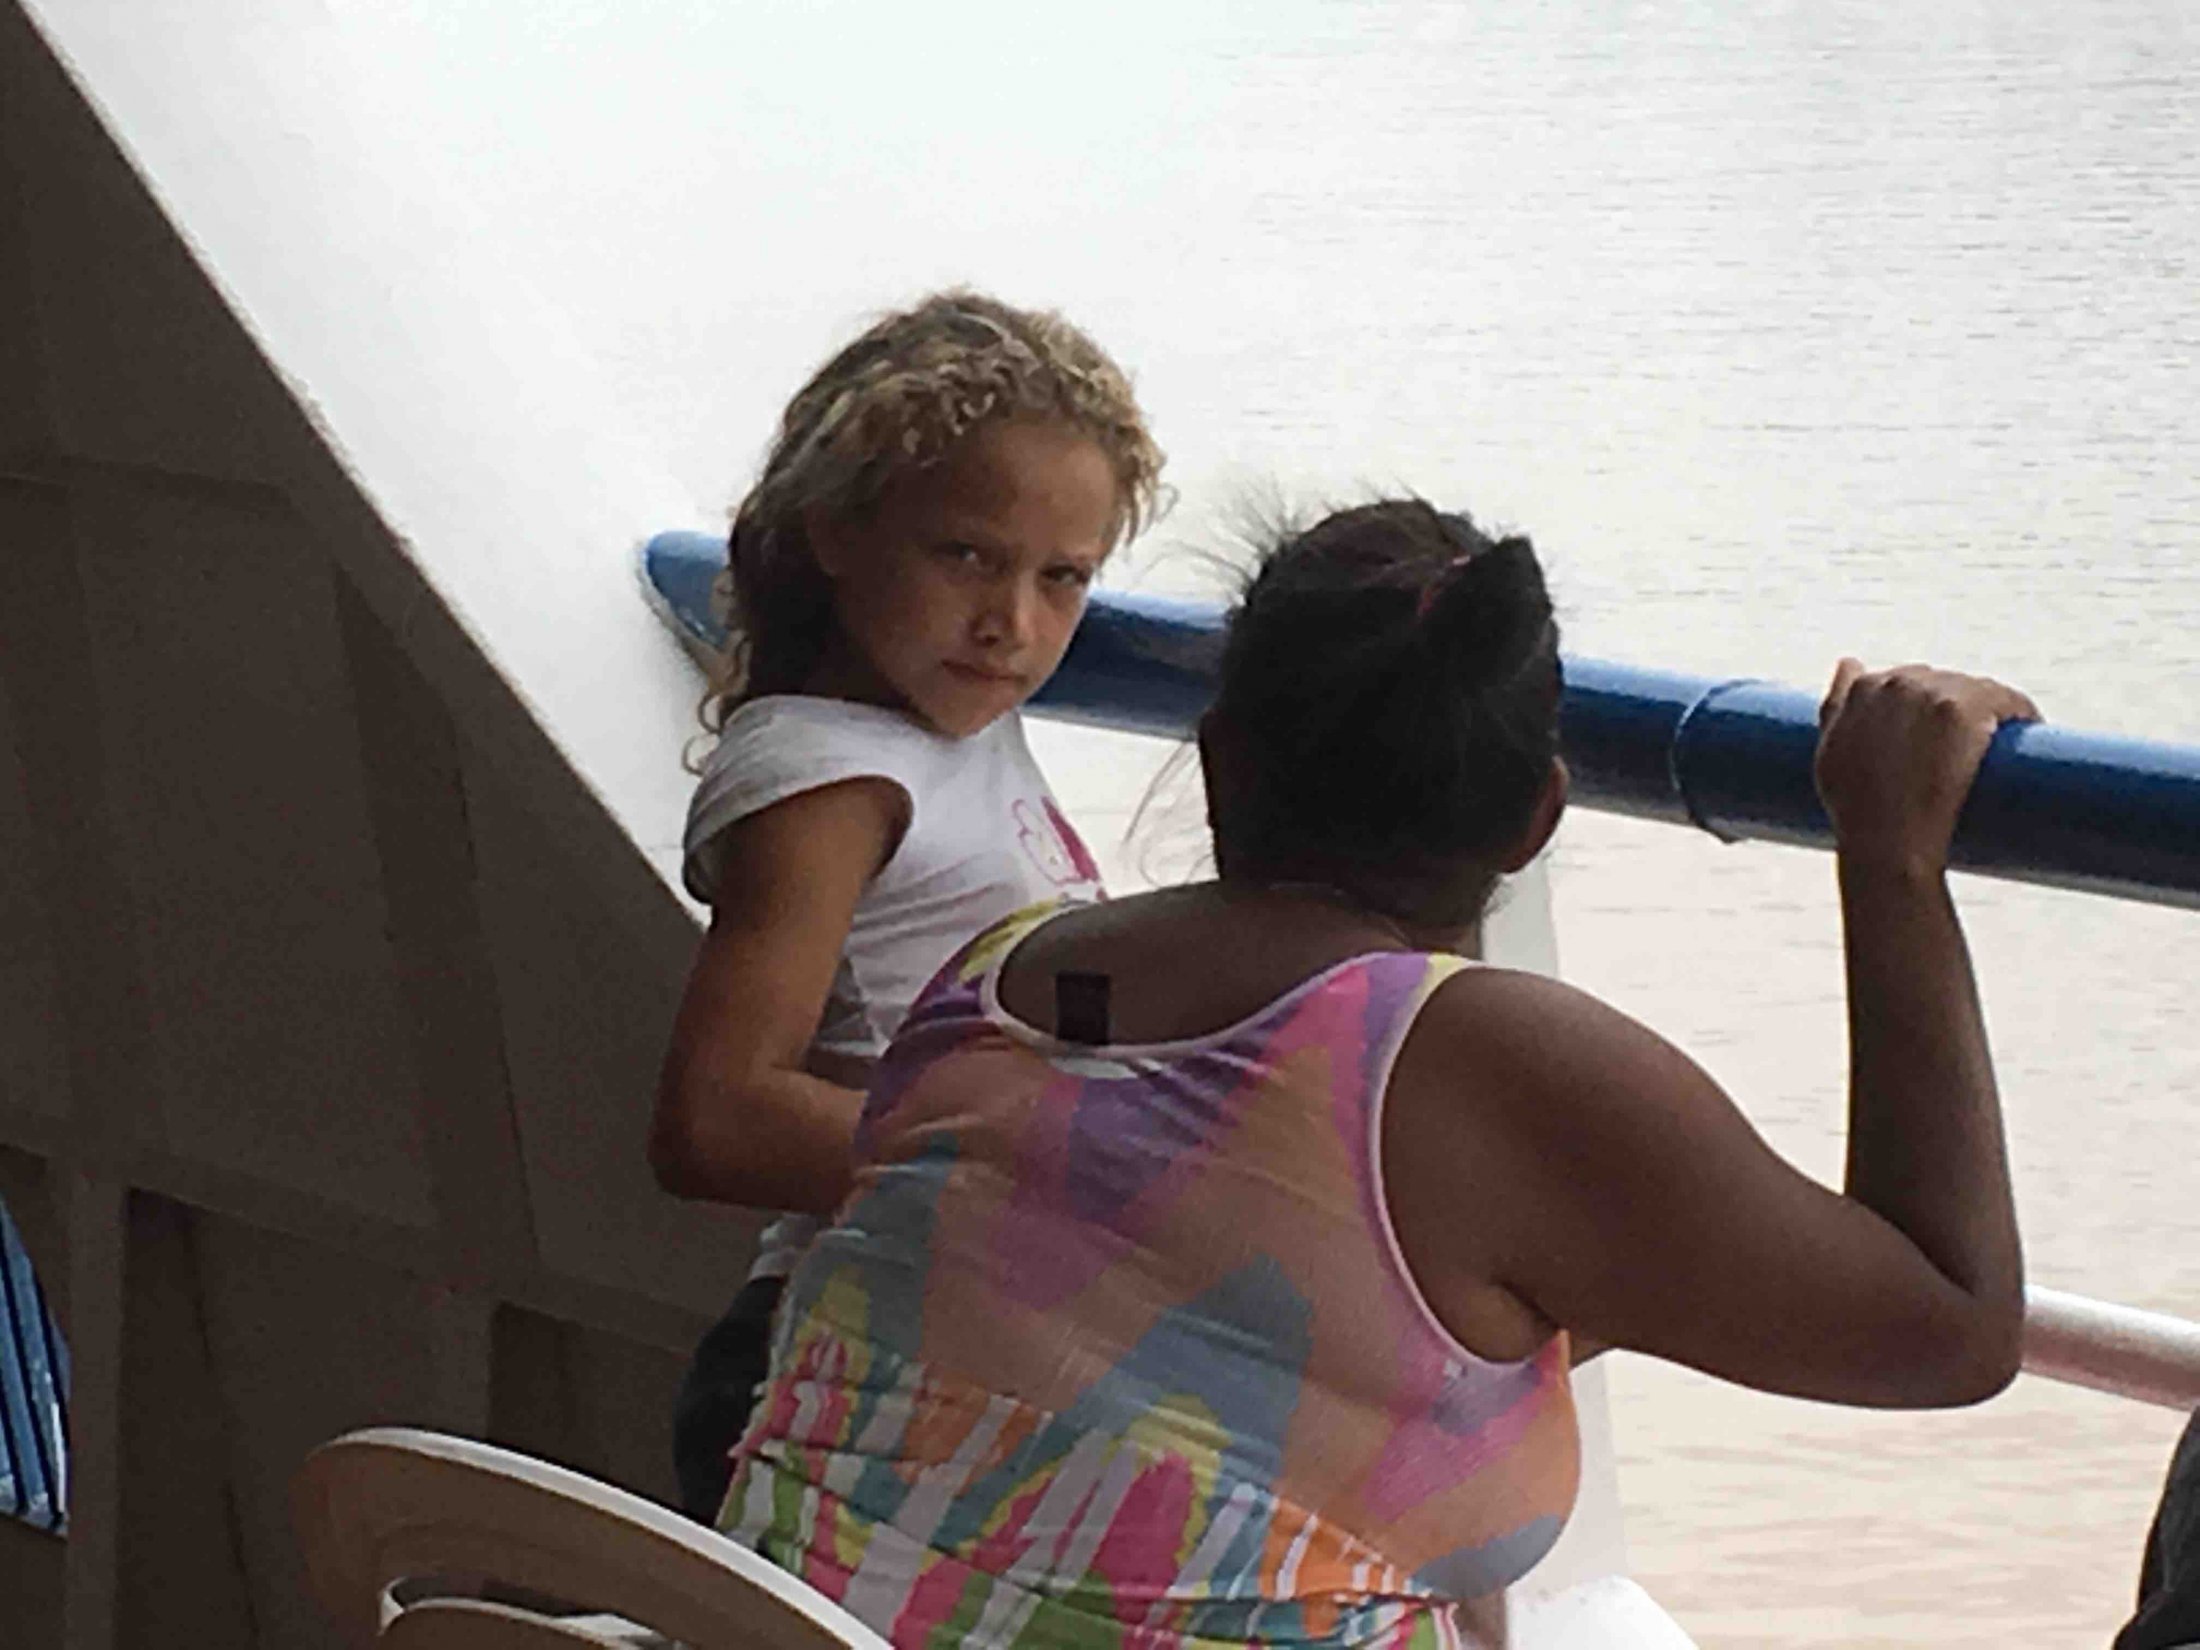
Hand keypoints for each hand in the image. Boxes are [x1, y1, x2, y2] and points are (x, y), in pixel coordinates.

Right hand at [1814, 660, 2040, 877]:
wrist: (1885, 842)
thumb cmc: (1855, 811)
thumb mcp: (1829, 753)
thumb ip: (1835, 706)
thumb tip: (1851, 662)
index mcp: (1862, 688)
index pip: (1908, 680)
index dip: (1925, 706)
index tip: (1938, 731)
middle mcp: (1896, 681)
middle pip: (1944, 682)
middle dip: (1957, 707)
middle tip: (1968, 746)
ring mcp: (1932, 693)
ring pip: (1979, 690)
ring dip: (1992, 710)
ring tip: (2001, 743)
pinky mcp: (1966, 709)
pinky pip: (2008, 701)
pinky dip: (2021, 712)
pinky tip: (2029, 726)